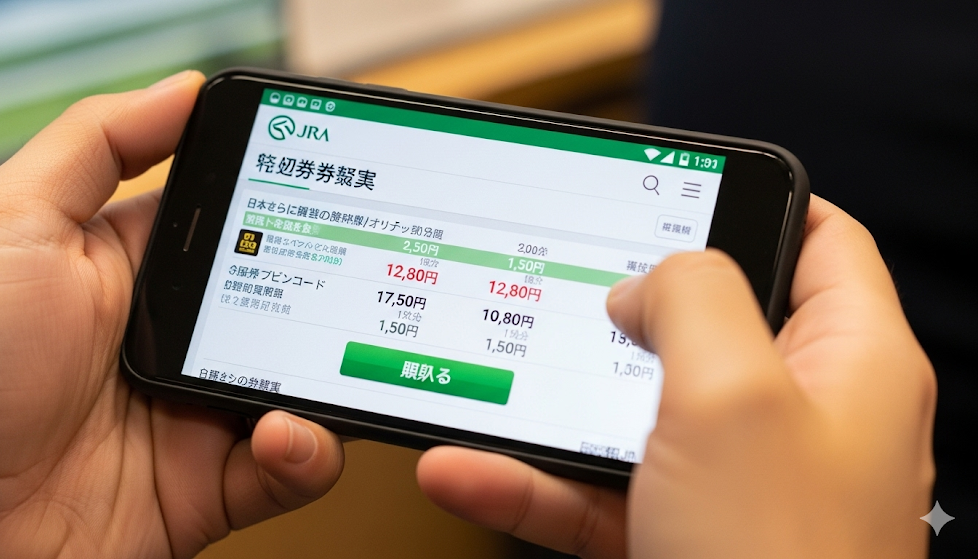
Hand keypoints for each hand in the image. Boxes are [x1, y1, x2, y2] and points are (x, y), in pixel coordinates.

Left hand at [0, 72, 343, 558]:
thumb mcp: (12, 222)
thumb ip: (99, 143)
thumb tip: (185, 91)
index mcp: (137, 272)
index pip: (238, 226)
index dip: (291, 206)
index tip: (339, 186)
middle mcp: (176, 339)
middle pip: (288, 307)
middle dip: (334, 294)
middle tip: (366, 279)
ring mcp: (197, 414)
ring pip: (305, 388)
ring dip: (334, 379)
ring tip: (331, 367)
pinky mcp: (210, 486)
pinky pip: (288, 470)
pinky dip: (306, 454)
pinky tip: (283, 433)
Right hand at [417, 196, 934, 557]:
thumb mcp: (733, 394)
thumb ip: (693, 297)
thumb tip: (645, 285)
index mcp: (848, 362)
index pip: (819, 240)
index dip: (750, 199)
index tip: (670, 184)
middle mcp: (794, 417)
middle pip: (708, 323)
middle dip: (628, 303)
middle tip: (566, 277)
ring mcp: (732, 481)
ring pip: (632, 412)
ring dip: (552, 400)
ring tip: (486, 377)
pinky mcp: (678, 534)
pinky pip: (595, 490)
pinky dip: (530, 481)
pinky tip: (468, 472)